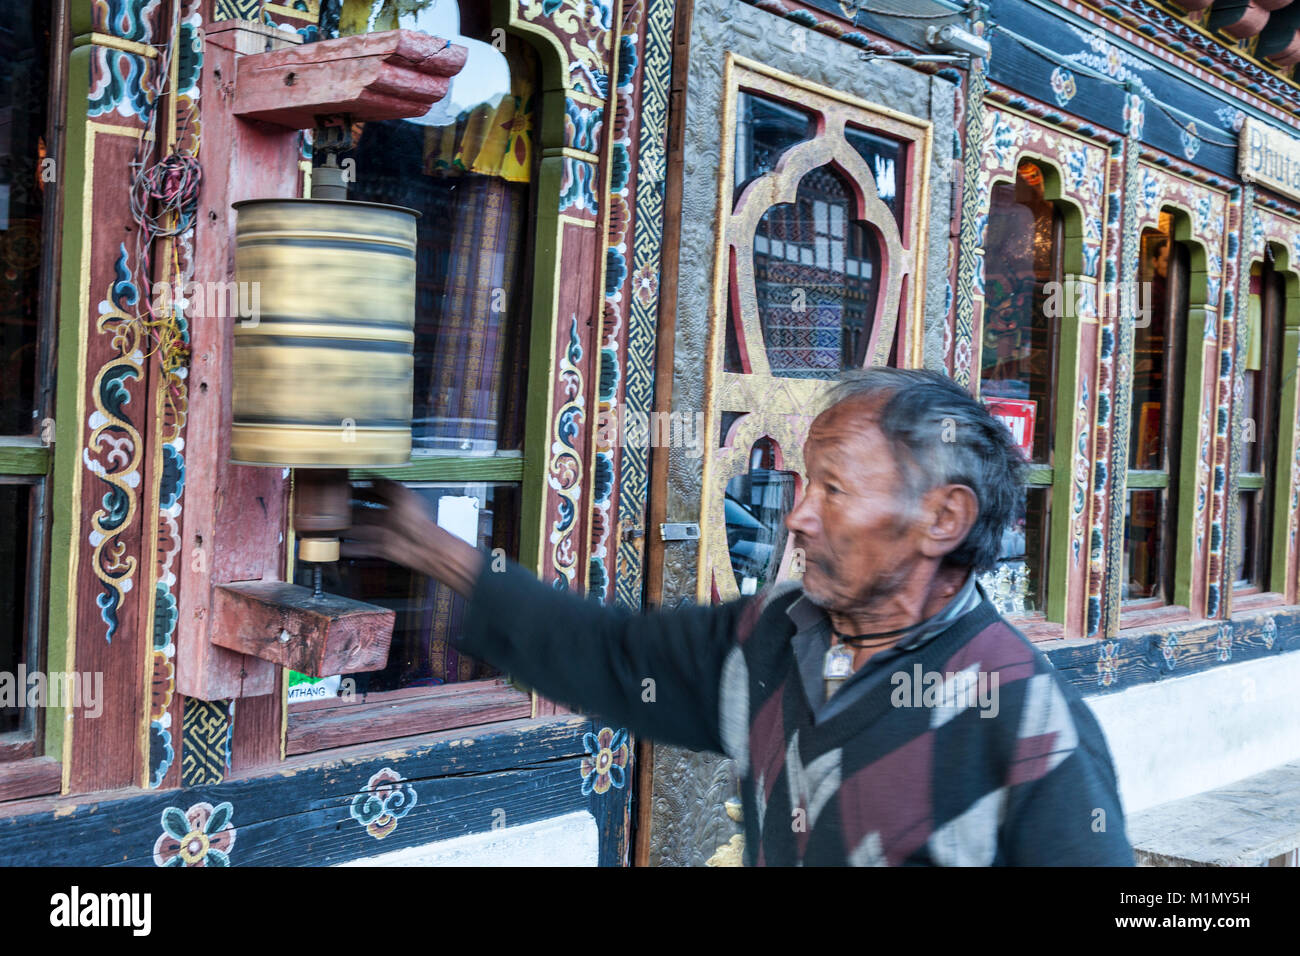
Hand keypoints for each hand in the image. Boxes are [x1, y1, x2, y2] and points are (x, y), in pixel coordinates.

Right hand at [340, 478, 483, 596]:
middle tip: (331, 509)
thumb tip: (373, 476)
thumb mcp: (403, 496)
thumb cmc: (420, 522)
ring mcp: (385, 532)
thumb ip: (386, 486)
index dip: (359, 490)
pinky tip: (340, 548)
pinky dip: (352, 549)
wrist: (428, 548)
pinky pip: (364, 547)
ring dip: (346, 530)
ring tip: (330, 529)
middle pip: (363, 511)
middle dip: (348, 511)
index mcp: (395, 501)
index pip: (373, 492)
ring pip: (360, 529)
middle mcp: (389, 516)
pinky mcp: (383, 547)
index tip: (344, 488)